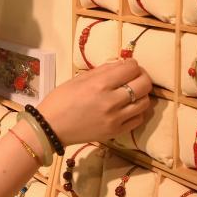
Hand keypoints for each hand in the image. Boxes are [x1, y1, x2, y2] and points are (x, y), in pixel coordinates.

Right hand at [36, 59, 151, 146]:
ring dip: (141, 94)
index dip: (132, 64)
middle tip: (135, 76)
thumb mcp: (79, 79)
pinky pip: (138, 119)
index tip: (128, 65)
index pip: (131, 69)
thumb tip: (121, 64)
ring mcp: (115, 119)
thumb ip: (102, 70)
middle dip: (142, 76)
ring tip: (132, 92)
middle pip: (143, 85)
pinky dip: (137, 111)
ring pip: (145, 102)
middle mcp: (111, 101)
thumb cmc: (61, 99)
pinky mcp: (116, 132)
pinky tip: (128, 107)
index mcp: (99, 84)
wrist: (50, 127)